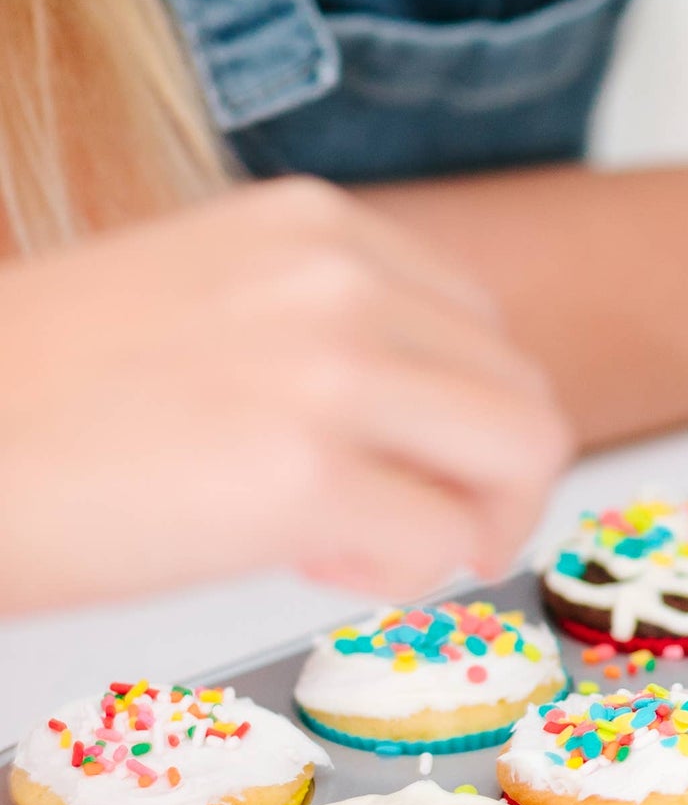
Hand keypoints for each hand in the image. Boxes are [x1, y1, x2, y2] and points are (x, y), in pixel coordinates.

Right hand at [0, 179, 571, 615]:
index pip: (478, 321)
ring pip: (521, 456)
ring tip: (365, 548)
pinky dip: (400, 578)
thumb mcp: (200, 302)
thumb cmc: (35, 395)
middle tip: (407, 530)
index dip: (454, 413)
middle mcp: (338, 279)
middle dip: (482, 479)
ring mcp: (330, 372)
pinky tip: (316, 566)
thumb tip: (413, 415)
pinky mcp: (303, 476)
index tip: (403, 460)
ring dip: (465, 523)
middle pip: (520, 390)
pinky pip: (437, 545)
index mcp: (312, 225)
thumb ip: (316, 329)